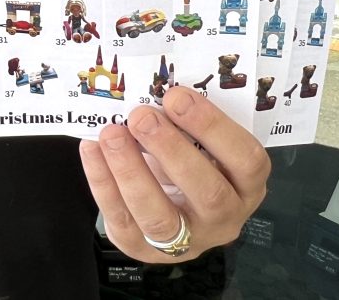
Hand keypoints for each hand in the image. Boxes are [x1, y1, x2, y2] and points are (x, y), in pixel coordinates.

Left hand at [79, 86, 270, 262]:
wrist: (164, 202)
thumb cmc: (187, 161)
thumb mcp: (198, 142)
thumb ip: (186, 123)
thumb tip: (152, 91)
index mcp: (246, 185)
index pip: (247, 160)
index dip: (213, 127)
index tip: (176, 96)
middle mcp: (224, 218)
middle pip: (207, 192)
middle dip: (171, 150)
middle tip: (142, 116)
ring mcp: (185, 241)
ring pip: (160, 216)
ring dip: (132, 171)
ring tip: (111, 134)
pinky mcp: (143, 249)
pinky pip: (121, 218)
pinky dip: (102, 181)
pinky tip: (91, 149)